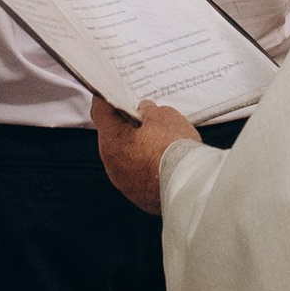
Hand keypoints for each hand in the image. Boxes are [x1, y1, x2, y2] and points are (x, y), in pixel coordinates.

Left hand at [93, 95, 200, 210]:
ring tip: (158, 141)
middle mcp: (111, 163)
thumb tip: (146, 112)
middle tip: (144, 118)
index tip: (112, 94)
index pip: (100, 111)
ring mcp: (123, 182)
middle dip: (126, 126)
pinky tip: (162, 161)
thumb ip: (150, 112)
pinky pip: (137, 175)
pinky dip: (146, 167)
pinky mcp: (137, 196)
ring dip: (136, 148)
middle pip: (113, 137)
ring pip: (124, 158)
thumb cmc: (174, 149)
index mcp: (112, 139)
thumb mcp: (165, 116)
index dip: (107, 99)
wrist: (189, 187)